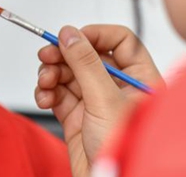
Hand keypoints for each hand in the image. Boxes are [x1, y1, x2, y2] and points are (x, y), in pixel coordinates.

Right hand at [35, 25, 161, 176]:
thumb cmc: (125, 151)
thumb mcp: (105, 100)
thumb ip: (85, 63)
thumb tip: (70, 34)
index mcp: (140, 80)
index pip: (121, 42)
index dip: (95, 35)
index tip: (72, 36)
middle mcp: (118, 89)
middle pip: (88, 56)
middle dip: (64, 55)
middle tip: (47, 55)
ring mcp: (97, 103)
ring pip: (69, 74)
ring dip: (52, 74)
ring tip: (45, 82)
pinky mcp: (78, 118)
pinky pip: (58, 94)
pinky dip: (47, 92)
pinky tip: (45, 98)